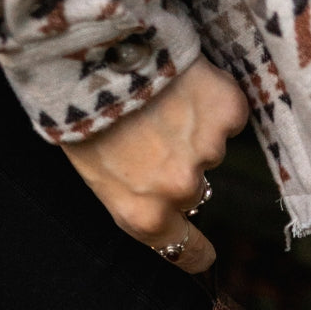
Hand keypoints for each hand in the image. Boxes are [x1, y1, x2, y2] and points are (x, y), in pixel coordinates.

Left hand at [62, 56, 248, 272]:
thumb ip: (137, 201)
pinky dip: (212, 100)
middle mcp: (180, 190)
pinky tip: (183, 84)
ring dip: (191, 129)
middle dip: (178, 167)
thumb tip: (166, 211)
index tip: (203, 255)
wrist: (92, 54)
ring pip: (209, 148)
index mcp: (143, 214)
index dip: (195, 253)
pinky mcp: (227, 111)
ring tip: (158, 102)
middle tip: (149, 135)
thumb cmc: (82, 117)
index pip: (185, 250)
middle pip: (194, 191)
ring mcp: (208, 150)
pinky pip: (228, 114)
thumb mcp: (97, 176)